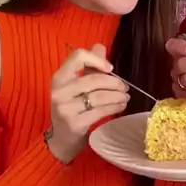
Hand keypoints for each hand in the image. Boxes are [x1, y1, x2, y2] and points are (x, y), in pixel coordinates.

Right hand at [47, 44, 129, 162]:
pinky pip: (101, 111)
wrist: (61, 140)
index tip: (110, 69)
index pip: (78, 56)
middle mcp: (60, 91)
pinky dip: (115, 107)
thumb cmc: (71, 109)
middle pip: (94, 79)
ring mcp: (66, 108)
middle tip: (125, 87)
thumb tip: (100, 46)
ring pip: (100, 96)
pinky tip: (120, 106)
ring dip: (118, 96)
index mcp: (59, 78)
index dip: (97, 60)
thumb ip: (88, 66)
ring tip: (125, 97)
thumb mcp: (75, 86)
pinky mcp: (75, 123)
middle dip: (114, 83)